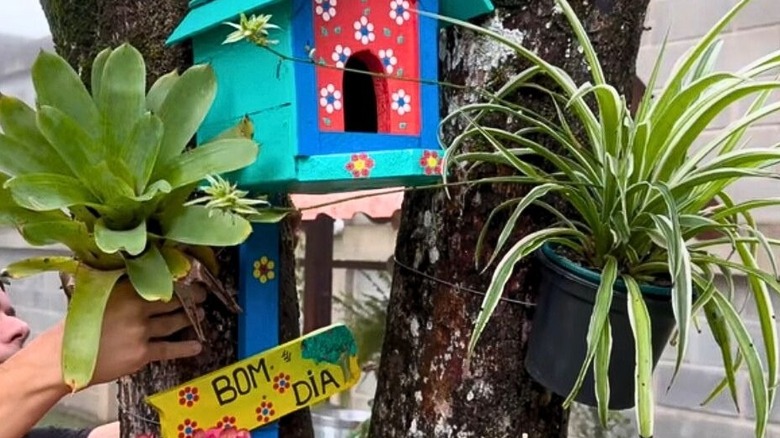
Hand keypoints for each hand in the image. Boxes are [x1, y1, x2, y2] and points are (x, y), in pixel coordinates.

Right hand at [86, 280, 205, 384]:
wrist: (62, 358)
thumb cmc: (77, 326)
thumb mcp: (97, 296)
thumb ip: (121, 287)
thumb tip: (143, 277)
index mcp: (125, 290)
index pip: (161, 282)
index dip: (180, 282)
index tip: (192, 280)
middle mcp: (136, 308)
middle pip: (172, 302)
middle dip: (191, 299)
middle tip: (201, 297)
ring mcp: (140, 331)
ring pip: (173, 323)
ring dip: (189, 319)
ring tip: (201, 316)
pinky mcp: (142, 353)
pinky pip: (169, 349)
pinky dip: (185, 348)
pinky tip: (197, 346)